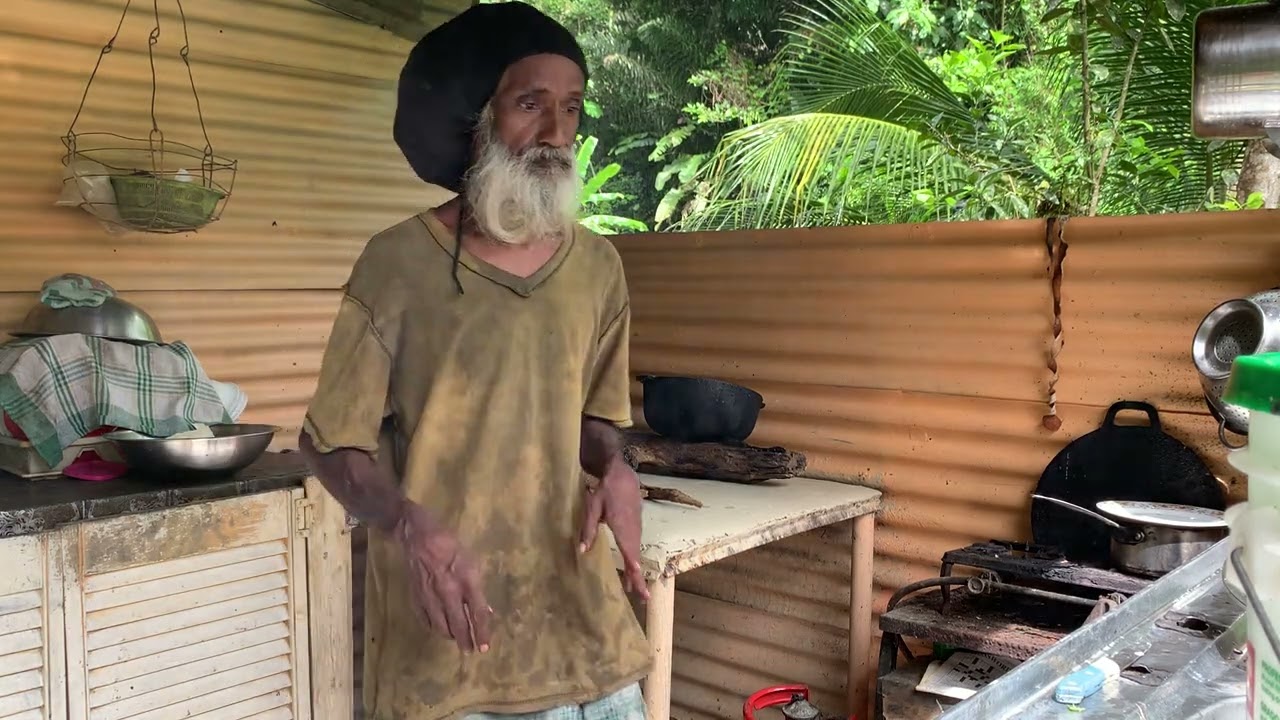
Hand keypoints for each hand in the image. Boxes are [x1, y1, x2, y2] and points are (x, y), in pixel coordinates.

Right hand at [395, 502, 492, 652]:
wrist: (419, 537)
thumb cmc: (452, 545)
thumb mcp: (473, 562)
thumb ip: (477, 588)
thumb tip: (484, 610)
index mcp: (467, 580)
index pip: (477, 613)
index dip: (482, 632)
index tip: (484, 648)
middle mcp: (449, 592)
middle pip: (458, 624)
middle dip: (465, 641)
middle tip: (469, 651)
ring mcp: (430, 596)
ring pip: (440, 626)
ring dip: (450, 635)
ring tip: (456, 639)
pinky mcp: (416, 597)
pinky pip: (425, 620)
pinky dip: (433, 627)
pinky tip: (438, 628)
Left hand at [579, 459, 649, 600]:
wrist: (622, 475)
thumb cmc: (605, 490)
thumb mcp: (592, 507)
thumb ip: (588, 528)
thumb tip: (582, 550)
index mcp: (622, 527)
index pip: (630, 552)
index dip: (634, 570)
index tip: (638, 584)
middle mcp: (632, 530)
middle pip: (636, 557)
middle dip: (639, 578)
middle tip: (642, 598)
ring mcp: (636, 528)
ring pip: (637, 553)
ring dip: (637, 571)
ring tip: (634, 588)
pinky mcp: (636, 525)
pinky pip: (636, 546)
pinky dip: (635, 560)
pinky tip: (632, 568)